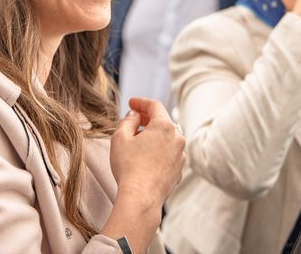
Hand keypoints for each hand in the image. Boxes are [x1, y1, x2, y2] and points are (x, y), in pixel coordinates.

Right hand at [110, 98, 185, 212]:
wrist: (141, 198)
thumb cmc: (129, 167)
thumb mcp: (120, 137)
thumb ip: (128, 120)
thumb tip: (134, 116)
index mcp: (165, 126)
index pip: (154, 105)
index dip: (141, 102)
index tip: (131, 103)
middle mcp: (178, 138)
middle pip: (163, 120)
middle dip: (147, 118)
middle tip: (133, 119)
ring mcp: (180, 155)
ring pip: (167, 137)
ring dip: (154, 134)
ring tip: (137, 140)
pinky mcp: (179, 170)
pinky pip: (169, 153)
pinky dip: (159, 149)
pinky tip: (146, 156)